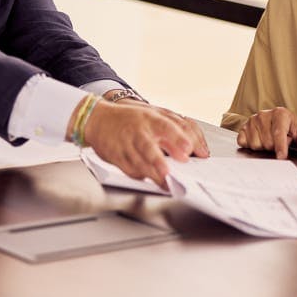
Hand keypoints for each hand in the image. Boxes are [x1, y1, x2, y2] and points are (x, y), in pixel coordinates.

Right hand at [84, 100, 208, 187]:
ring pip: (138, 162)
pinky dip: (140, 174)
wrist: (98, 119)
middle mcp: (138, 132)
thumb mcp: (155, 115)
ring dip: (151, 172)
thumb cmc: (132, 118)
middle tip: (170, 171)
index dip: (178, 138)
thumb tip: (198, 147)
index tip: (189, 149)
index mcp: (150, 118)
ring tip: (164, 181)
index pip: (167, 127)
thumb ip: (178, 128)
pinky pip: (129, 169)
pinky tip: (149, 177)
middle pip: (148, 147)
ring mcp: (125, 145)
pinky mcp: (116, 157)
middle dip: (159, 160)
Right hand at [235, 107, 296, 158]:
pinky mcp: (243, 128)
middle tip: (280, 142)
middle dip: (274, 147)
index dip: (280, 147)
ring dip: (263, 148)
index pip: (279, 133)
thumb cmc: (291, 128)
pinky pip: (244, 143)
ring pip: (255, 145)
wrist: (277, 122)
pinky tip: (259, 141)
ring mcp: (252, 121)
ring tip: (270, 141)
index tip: (281, 157)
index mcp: (280, 113)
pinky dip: (251, 146)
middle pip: (267, 142)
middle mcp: (264, 115)